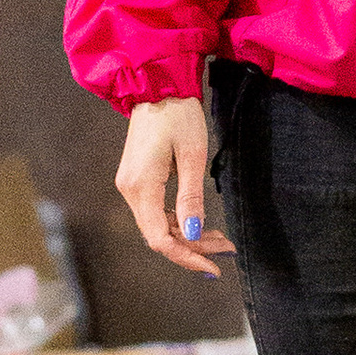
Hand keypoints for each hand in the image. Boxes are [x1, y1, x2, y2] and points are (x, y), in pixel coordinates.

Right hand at [115, 95, 234, 275]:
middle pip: (158, 235)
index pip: (160, 238)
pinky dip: (178, 220)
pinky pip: (156, 210)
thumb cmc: (179, 115)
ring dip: (187, 235)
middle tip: (225, 251)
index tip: (213, 267)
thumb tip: (192, 233)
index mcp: (142, 186)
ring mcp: (131, 184)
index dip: (185, 257)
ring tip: (219, 239)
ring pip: (158, 224)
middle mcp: (130, 190)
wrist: (158, 86)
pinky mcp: (137, 178)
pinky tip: (198, 222)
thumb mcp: (192, 156)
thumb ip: (191, 198)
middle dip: (192, 247)